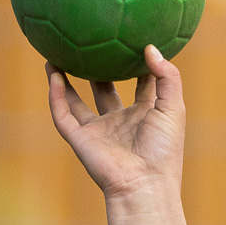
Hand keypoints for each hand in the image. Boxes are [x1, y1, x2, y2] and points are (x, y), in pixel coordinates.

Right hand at [45, 44, 184, 199]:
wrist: (144, 184)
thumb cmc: (164, 150)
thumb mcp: (173, 108)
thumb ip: (166, 77)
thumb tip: (150, 47)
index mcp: (145, 115)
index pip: (141, 85)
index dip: (138, 65)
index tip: (132, 40)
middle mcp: (120, 122)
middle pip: (105, 90)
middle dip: (97, 70)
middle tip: (90, 44)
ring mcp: (99, 131)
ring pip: (76, 102)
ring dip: (64, 81)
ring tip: (55, 55)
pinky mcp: (80, 140)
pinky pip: (63, 114)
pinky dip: (56, 95)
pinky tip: (52, 74)